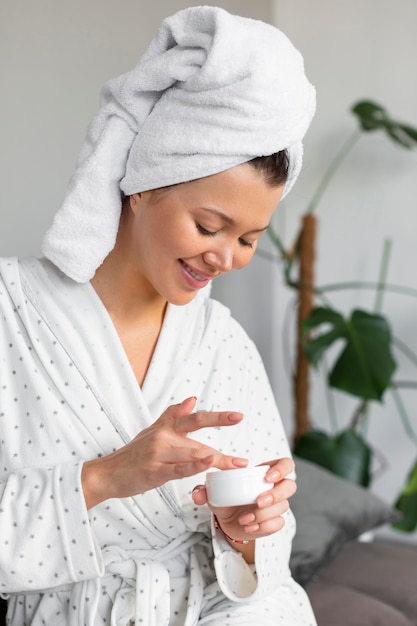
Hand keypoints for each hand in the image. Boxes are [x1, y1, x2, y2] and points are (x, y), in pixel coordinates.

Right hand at [82, 397, 247, 507]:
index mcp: (165, 426)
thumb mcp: (152, 429)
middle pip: (198, 436)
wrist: (108, 473)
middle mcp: (163, 435)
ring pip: (192, 453)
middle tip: (242, 456)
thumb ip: (172, 414)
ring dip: (216, 459)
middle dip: (222, 446)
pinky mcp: (154, 471)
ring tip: (235, 464)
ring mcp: (158, 453)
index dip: (218, 417)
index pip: (195, 418)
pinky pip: (178, 468)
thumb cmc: (133, 454)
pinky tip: (208, 464)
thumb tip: (192, 399)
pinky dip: (194, 466)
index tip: (239, 417)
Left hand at [192, 457, 295, 543]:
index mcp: (265, 473)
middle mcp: (275, 488)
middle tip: (257, 502)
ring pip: (283, 507)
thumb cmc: (225, 498)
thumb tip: (199, 493)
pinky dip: (264, 527)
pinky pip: (278, 523)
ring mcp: (277, 506)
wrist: (226, 521)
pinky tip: (250, 527)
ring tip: (244, 518)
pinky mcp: (275, 522)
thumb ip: (204, 489)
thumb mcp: (214, 491)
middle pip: (290, 486)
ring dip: (263, 514)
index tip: (268, 477)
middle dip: (276, 494)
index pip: (286, 464)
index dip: (282, 468)